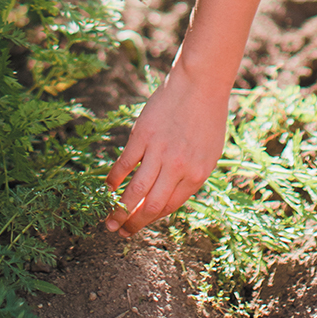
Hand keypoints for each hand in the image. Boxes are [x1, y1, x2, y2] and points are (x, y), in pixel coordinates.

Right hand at [104, 62, 230, 237]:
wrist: (200, 85)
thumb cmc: (207, 119)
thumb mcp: (208, 154)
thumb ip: (190, 177)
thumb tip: (168, 199)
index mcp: (196, 175)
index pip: (168, 207)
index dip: (150, 220)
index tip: (138, 226)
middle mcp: (177, 168)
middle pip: (150, 205)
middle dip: (133, 223)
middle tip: (119, 233)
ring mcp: (159, 152)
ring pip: (135, 191)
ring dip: (119, 210)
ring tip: (109, 222)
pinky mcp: (142, 136)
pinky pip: (124, 164)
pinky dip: (114, 179)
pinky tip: (108, 187)